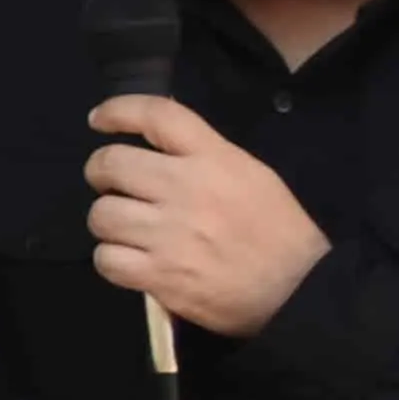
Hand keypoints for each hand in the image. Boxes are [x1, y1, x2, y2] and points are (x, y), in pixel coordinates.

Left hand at [85, 95, 333, 337]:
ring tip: (126, 229)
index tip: (99, 120)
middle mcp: (186, 188)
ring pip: (102, 214)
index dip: (118, 110)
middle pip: (111, 164)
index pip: (157, 115)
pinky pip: (106, 259)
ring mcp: (170, 234)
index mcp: (215, 158)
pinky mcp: (160, 275)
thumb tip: (155, 145)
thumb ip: (205, 155)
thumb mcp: (251, 174)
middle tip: (110, 185)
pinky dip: (111, 259)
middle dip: (101, 172)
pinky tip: (128, 260)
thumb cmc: (278, 230)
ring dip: (107, 221)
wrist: (299, 289)